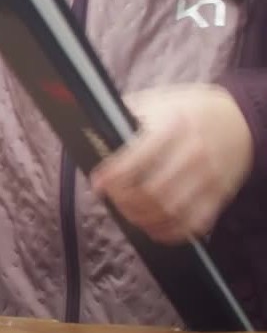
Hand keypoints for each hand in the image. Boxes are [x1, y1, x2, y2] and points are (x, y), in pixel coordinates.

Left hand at [91, 84, 252, 243]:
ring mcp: (209, 178)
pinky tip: (154, 227)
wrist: (238, 119)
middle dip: (125, 200)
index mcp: (172, 126)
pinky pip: (194, 224)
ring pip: (171, 211)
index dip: (112, 176)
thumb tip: (93, 129)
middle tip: (112, 198)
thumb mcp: (157, 101)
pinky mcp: (220, 195)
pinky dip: (171, 232)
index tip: (98, 184)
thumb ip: (127, 115)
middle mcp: (192, 153)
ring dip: (143, 218)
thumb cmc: (188, 109)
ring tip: (128, 212)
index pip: (137, 158)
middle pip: (152, 191)